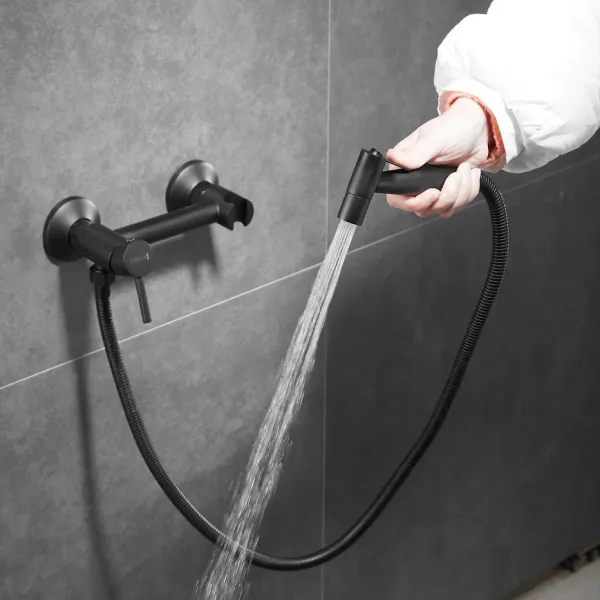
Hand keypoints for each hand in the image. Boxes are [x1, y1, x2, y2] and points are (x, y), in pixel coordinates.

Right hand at [386, 97, 491, 217]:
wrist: (476, 131)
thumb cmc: (453, 129)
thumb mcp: (433, 140)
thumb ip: (414, 154)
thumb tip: (392, 157)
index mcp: (404, 169)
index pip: (398, 199)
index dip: (416, 202)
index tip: (434, 192)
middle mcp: (415, 183)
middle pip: (424, 209)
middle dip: (447, 195)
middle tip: (456, 175)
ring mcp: (432, 190)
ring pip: (443, 209)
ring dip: (461, 191)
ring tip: (464, 169)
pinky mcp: (448, 194)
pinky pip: (457, 206)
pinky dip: (469, 191)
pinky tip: (468, 174)